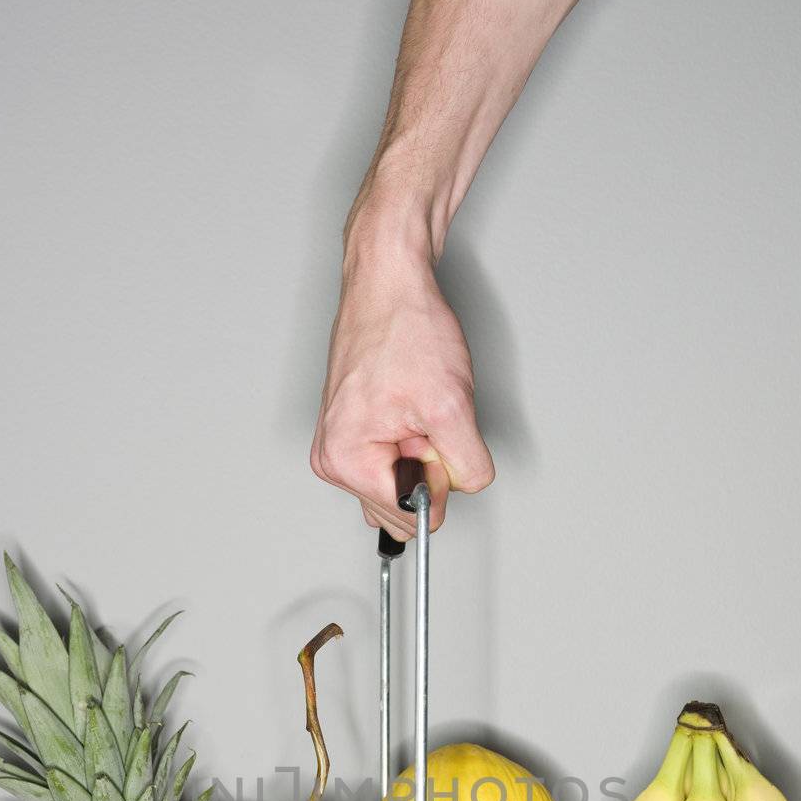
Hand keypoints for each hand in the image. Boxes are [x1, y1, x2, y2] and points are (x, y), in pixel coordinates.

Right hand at [311, 241, 494, 537]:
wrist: (390, 283)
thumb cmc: (405, 329)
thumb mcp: (452, 406)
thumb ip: (465, 467)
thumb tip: (465, 488)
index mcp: (346, 461)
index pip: (410, 517)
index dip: (438, 479)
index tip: (433, 437)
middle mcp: (334, 458)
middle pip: (402, 507)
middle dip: (428, 468)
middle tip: (425, 419)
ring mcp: (341, 446)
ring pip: (401, 485)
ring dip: (421, 454)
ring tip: (416, 408)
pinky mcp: (353, 432)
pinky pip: (393, 462)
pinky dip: (412, 441)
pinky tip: (409, 408)